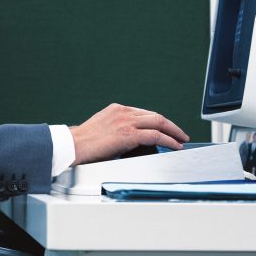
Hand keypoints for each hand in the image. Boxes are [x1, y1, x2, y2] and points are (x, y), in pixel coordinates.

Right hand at [69, 103, 189, 164]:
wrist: (73, 146)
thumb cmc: (83, 143)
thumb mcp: (102, 129)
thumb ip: (116, 131)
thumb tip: (127, 142)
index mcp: (117, 109)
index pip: (144, 113)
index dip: (157, 121)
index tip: (165, 128)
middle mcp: (123, 112)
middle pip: (155, 116)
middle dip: (170, 125)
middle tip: (180, 133)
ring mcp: (126, 121)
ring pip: (159, 122)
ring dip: (174, 132)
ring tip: (181, 140)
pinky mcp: (129, 134)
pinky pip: (155, 135)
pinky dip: (169, 140)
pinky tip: (175, 146)